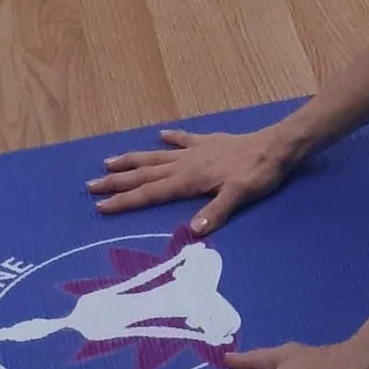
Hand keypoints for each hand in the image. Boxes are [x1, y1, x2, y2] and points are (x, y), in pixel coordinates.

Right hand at [87, 121, 296, 234]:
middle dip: (118, 181)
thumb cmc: (259, 173)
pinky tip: (160, 135)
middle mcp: (187, 163)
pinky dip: (172, 138)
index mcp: (189, 178)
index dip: (125, 200)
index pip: (150, 192)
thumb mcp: (240, 195)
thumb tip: (192, 232)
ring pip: (157, 156)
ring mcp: (197, 150)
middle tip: (90, 185)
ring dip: (134, 159)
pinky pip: (185, 139)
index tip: (100, 206)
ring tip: (110, 160)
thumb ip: (216, 212)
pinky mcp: (211, 142)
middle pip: (145, 173)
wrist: (278, 145)